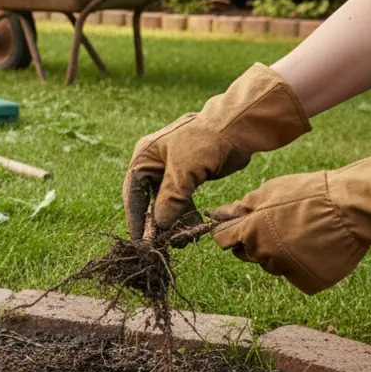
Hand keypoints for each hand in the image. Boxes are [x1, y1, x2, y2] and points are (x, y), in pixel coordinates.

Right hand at [123, 63, 311, 236]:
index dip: (136, 218)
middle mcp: (154, 163)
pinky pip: (182, 200)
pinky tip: (193, 228)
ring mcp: (171, 170)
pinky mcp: (188, 176)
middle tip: (163, 244)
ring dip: (174, 221)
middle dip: (157, 223)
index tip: (139, 241)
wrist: (236, 127)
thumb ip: (170, 199)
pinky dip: (186, 213)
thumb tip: (160, 226)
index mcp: (144, 156)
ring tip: (182, 240)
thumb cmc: (205, 142)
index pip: (133, 193)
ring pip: (167, 202)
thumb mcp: (184, 171)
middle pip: (149, 199)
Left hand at [210, 138, 370, 293]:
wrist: (351, 209)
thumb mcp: (270, 191)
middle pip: (249, 254)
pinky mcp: (307, 281)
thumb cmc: (310, 193)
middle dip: (256, 242)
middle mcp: (264, 255)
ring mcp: (286, 270)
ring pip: (273, 265)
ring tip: (303, 233)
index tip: (237, 227)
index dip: (228, 232)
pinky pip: (296, 276)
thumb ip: (242, 207)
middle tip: (280, 225)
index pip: (223, 240)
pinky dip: (302, 266)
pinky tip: (315, 248)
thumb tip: (218, 214)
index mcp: (250, 232)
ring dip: (280, 254)